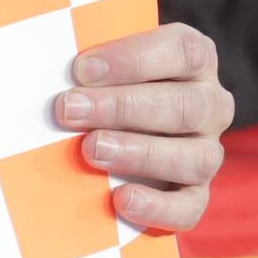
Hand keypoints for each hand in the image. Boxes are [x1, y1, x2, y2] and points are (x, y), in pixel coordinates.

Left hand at [59, 22, 234, 233]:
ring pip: (194, 157)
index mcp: (194, 60)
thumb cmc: (102, 82)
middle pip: (184, 106)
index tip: (82, 69)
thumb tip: (47, 59)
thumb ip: (88, 59)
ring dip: (139, 154)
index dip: (133, 59)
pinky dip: (158, 206)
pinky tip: (122, 199)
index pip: (183, 51)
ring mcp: (207, 151)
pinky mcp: (195, 193)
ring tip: (91, 150)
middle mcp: (210, 105)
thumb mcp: (100, 60)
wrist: (113, 127)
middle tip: (70, 110)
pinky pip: (190, 206)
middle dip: (122, 107)